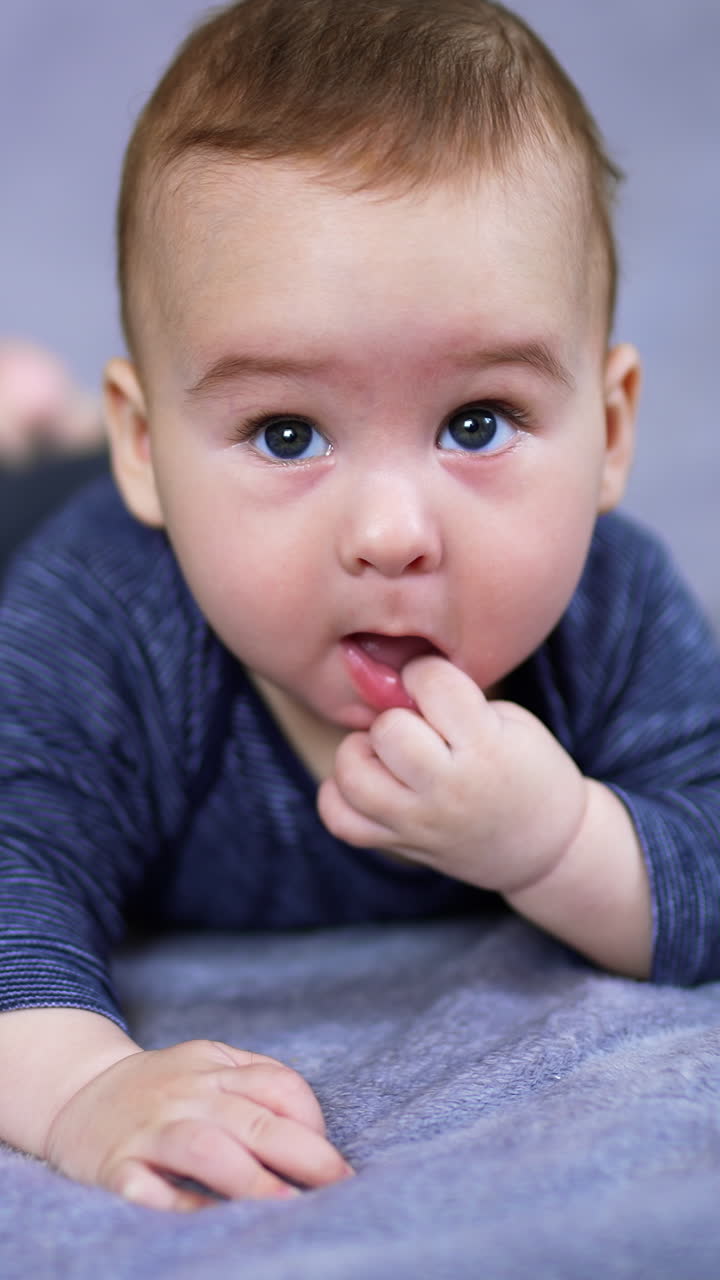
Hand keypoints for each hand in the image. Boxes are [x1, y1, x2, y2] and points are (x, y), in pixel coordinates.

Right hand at [44, 1039, 352, 1210]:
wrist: (77, 1094)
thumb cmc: (163, 1089)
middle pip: (252, 1119)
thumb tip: (317, 1134)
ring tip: (287, 1206)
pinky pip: (148, 1189)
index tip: (330, 1160)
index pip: (278, 1084)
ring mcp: (149, 1131)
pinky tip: (214, 1220)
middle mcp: (185, 1096)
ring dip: (250, 1179)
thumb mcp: (210, 1065)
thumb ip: (258, 1083)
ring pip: (204, 1148)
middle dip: (303, 1153)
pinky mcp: (115, 1169)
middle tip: (337, 1185)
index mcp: (215, 1068)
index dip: (313, 1119)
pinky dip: (180, 1206)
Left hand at [318, 655, 588, 894]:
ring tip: (385, 752)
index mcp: (486, 747)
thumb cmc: (529, 772)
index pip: (432, 683)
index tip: (432, 684)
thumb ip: (456, 701)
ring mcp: (420, 821)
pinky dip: (338, 797)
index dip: (425, 673)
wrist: (547, 846)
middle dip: (395, 716)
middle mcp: (448, 787)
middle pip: (388, 731)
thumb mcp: (511, 722)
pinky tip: (365, 781)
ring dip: (360, 753)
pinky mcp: (402, 844)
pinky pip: (341, 822)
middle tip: (413, 724)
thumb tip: (396, 681)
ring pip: (353, 777)